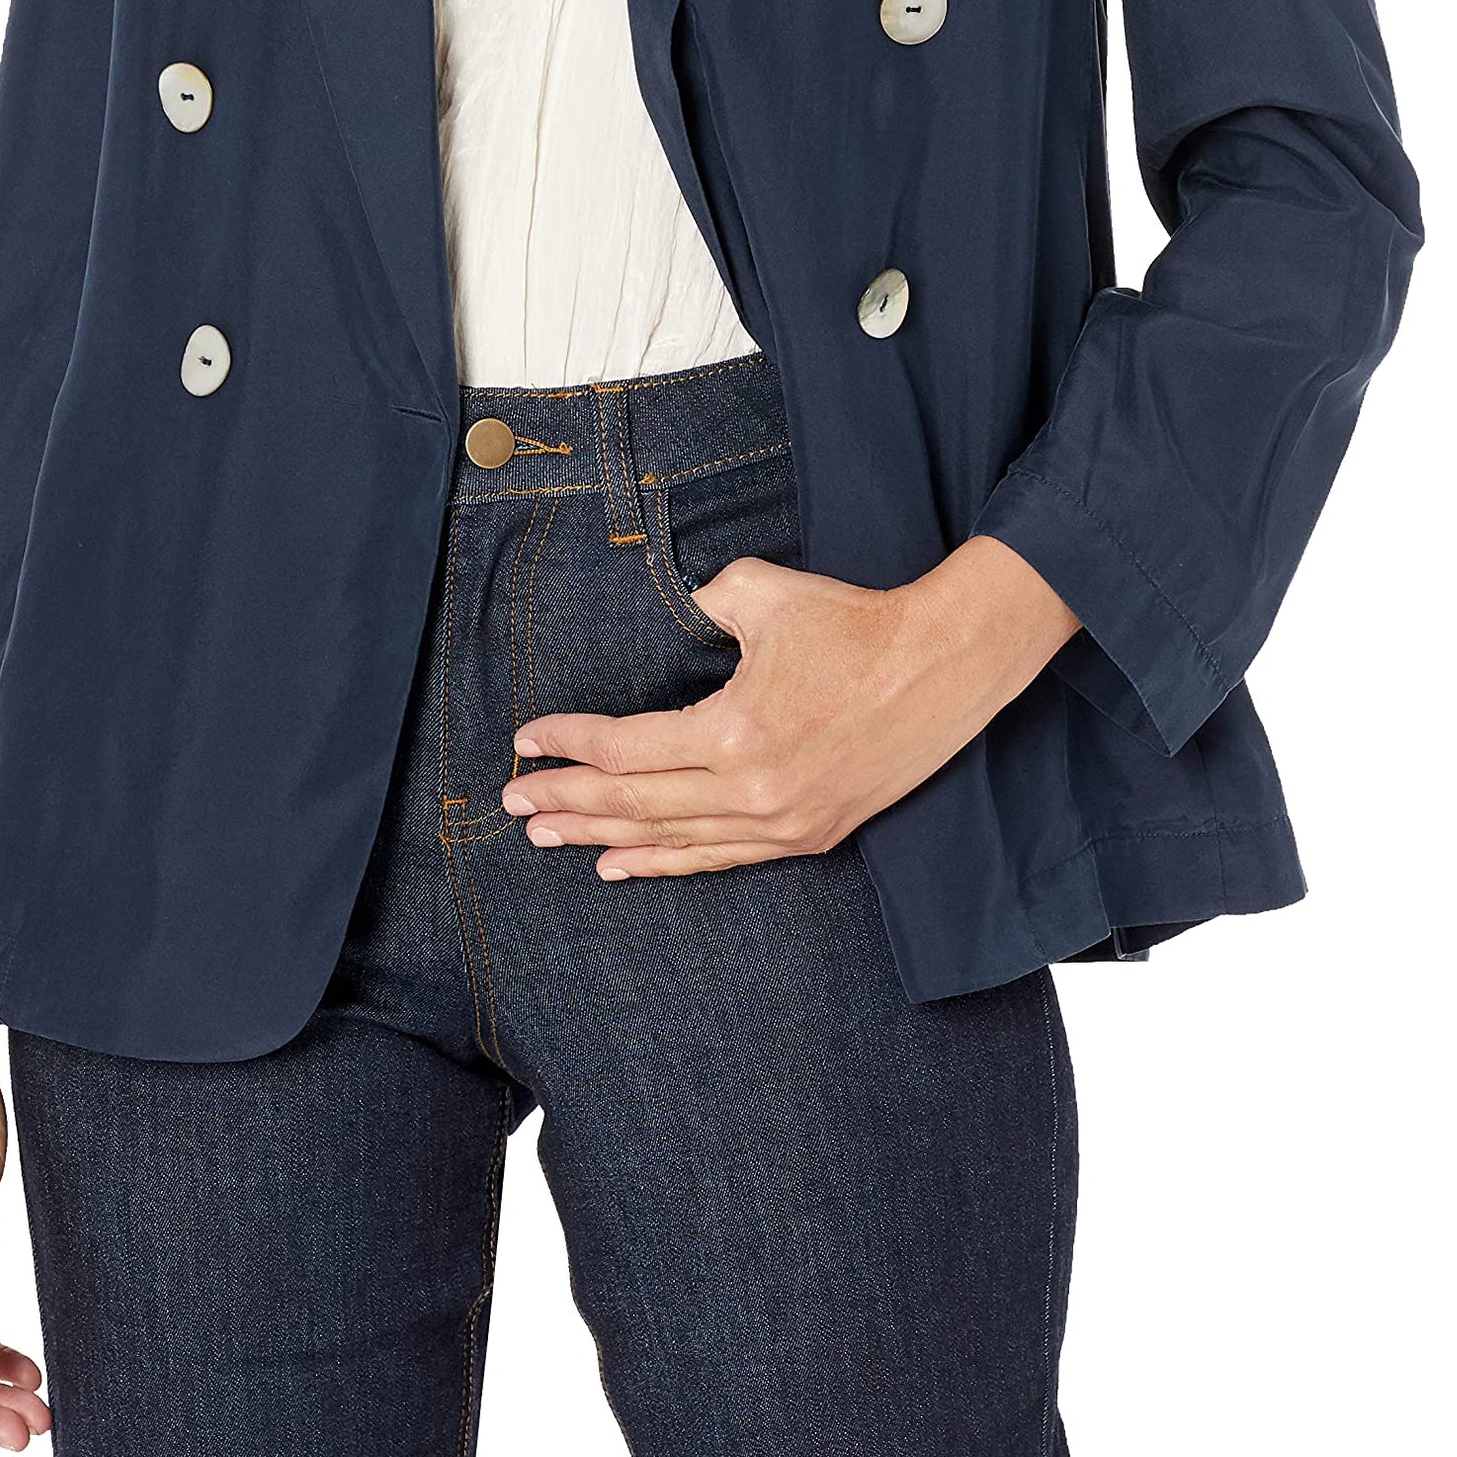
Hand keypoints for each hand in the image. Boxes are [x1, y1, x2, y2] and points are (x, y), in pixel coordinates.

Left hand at [501, 536, 1078, 876]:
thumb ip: (700, 602)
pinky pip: (717, 858)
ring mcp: (782, 822)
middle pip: (634, 806)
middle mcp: (753, 791)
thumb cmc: (854, 623)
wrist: (944, 666)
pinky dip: (663, 864)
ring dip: (600, 840)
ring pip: (670, 842)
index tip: (526, 739)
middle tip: (512, 799)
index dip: (569, 745)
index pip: (626, 750)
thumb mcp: (765, 591)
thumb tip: (669, 613)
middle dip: (565, 802)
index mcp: (735, 732)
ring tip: (545, 836)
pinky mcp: (808, 835)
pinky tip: (619, 865)